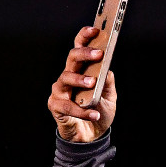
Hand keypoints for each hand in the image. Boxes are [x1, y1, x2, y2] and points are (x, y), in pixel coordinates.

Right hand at [47, 26, 116, 142]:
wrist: (92, 137)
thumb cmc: (99, 113)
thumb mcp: (109, 97)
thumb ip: (107, 82)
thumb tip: (107, 68)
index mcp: (81, 70)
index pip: (79, 48)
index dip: (85, 37)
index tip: (96, 29)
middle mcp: (68, 77)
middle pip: (72, 58)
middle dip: (85, 53)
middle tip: (99, 54)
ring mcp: (60, 91)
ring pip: (65, 78)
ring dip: (80, 79)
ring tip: (92, 83)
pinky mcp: (56, 106)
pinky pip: (67, 106)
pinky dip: (82, 110)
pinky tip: (94, 113)